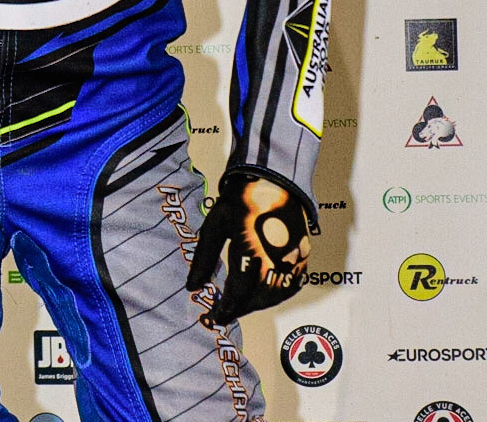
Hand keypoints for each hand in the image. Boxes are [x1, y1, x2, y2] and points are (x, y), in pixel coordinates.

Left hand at [185, 175, 310, 325]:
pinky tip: (262, 295)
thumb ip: (204, 257)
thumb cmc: (241, 199)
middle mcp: (276, 257)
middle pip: (257, 298)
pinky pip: (292, 286)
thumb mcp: (216, 224)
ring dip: (257, 304)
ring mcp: (293, 258)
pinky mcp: (304, 256)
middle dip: (239, 309)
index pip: (237, 292)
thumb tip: (192, 286)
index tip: (213, 317)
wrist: (274, 179)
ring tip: (240, 305)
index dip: (225, 309)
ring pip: (276, 296)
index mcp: (251, 248)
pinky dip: (276, 296)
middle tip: (224, 313)